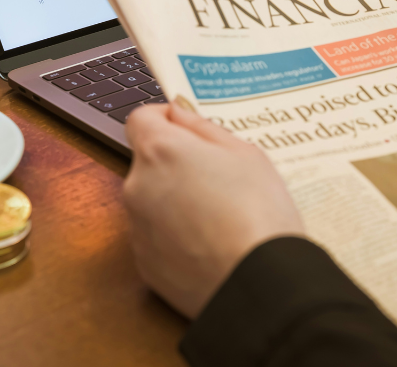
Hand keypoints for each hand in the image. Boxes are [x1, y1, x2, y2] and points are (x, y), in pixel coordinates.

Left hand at [122, 99, 305, 318]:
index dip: (165, 118)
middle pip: (148, 161)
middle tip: (220, 176)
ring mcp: (138, 228)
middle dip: (177, 163)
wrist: (259, 284)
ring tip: (221, 215)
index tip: (187, 126)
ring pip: (153, 200)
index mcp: (161, 151)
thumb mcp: (246, 153)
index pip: (141, 118)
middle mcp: (138, 186)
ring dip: (176, 199)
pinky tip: (211, 243)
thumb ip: (203, 128)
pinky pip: (157, 236)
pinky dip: (177, 235)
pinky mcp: (144, 263)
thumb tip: (178, 113)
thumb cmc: (259, 213)